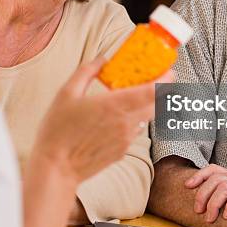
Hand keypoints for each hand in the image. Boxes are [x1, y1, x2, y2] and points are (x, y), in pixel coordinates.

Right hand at [34, 57, 173, 183]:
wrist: (57, 167)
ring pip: (146, 118)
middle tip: (157, 80)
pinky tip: (118, 118)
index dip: (165, 80)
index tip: (169, 71)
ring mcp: (126, 139)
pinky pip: (135, 131)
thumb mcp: (66, 93)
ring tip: (135, 96)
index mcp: (114, 105)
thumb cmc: (58, 130)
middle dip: (161, 91)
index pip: (151, 91)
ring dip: (146, 106)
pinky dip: (133, 121)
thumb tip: (102, 59)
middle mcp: (125, 122)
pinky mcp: (122, 151)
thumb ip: (86, 72)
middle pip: (156, 104)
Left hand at [185, 164, 226, 221]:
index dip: (199, 176)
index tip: (187, 185)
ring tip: (211, 216)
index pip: (213, 169)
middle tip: (198, 209)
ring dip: (214, 203)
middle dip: (203, 195)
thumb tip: (203, 203)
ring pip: (225, 187)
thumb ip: (224, 195)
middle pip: (215, 179)